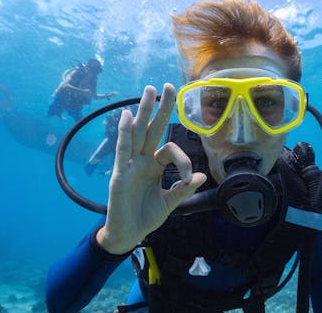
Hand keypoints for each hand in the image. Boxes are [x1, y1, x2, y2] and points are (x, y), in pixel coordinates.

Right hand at [96, 84, 206, 253]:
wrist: (128, 235)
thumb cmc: (145, 217)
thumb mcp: (170, 203)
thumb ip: (183, 189)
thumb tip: (202, 177)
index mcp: (154, 166)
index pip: (170, 150)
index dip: (183, 159)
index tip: (189, 178)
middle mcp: (142, 161)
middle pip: (152, 129)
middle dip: (160, 108)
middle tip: (167, 85)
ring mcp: (129, 165)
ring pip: (137, 133)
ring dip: (143, 112)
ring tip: (148, 91)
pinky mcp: (119, 175)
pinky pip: (122, 150)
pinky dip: (124, 134)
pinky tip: (127, 116)